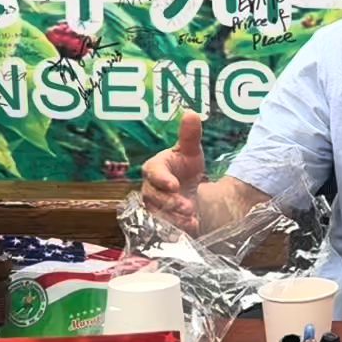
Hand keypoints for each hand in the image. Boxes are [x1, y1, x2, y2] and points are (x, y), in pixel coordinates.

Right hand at [141, 112, 206, 233]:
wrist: (189, 189)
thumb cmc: (185, 166)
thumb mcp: (191, 151)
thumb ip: (190, 135)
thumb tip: (191, 112)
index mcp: (155, 168)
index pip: (153, 172)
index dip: (161, 179)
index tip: (173, 184)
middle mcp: (149, 188)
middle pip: (153, 196)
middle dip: (170, 202)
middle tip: (187, 206)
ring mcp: (153, 206)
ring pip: (157, 214)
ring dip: (173, 218)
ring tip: (190, 219)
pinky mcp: (160, 221)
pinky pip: (163, 227)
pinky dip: (176, 229)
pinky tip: (191, 227)